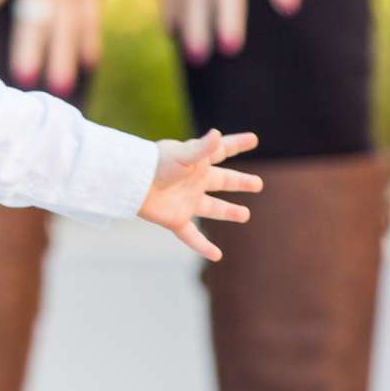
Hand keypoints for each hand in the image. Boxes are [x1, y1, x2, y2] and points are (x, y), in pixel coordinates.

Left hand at [138, 128, 261, 262]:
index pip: (222, 151)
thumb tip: (218, 134)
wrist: (132, 183)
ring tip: (245, 215)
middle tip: (258, 183)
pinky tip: (217, 256)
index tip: (253, 139)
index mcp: (197, 162)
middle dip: (240, 182)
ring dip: (229, 211)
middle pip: (222, 181)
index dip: (237, 144)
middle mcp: (194, 182)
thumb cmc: (155, 163)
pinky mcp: (176, 219)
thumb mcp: (181, 155)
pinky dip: (203, 247)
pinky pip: (192, 236)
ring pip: (212, 207)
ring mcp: (187, 201)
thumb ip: (202, 149)